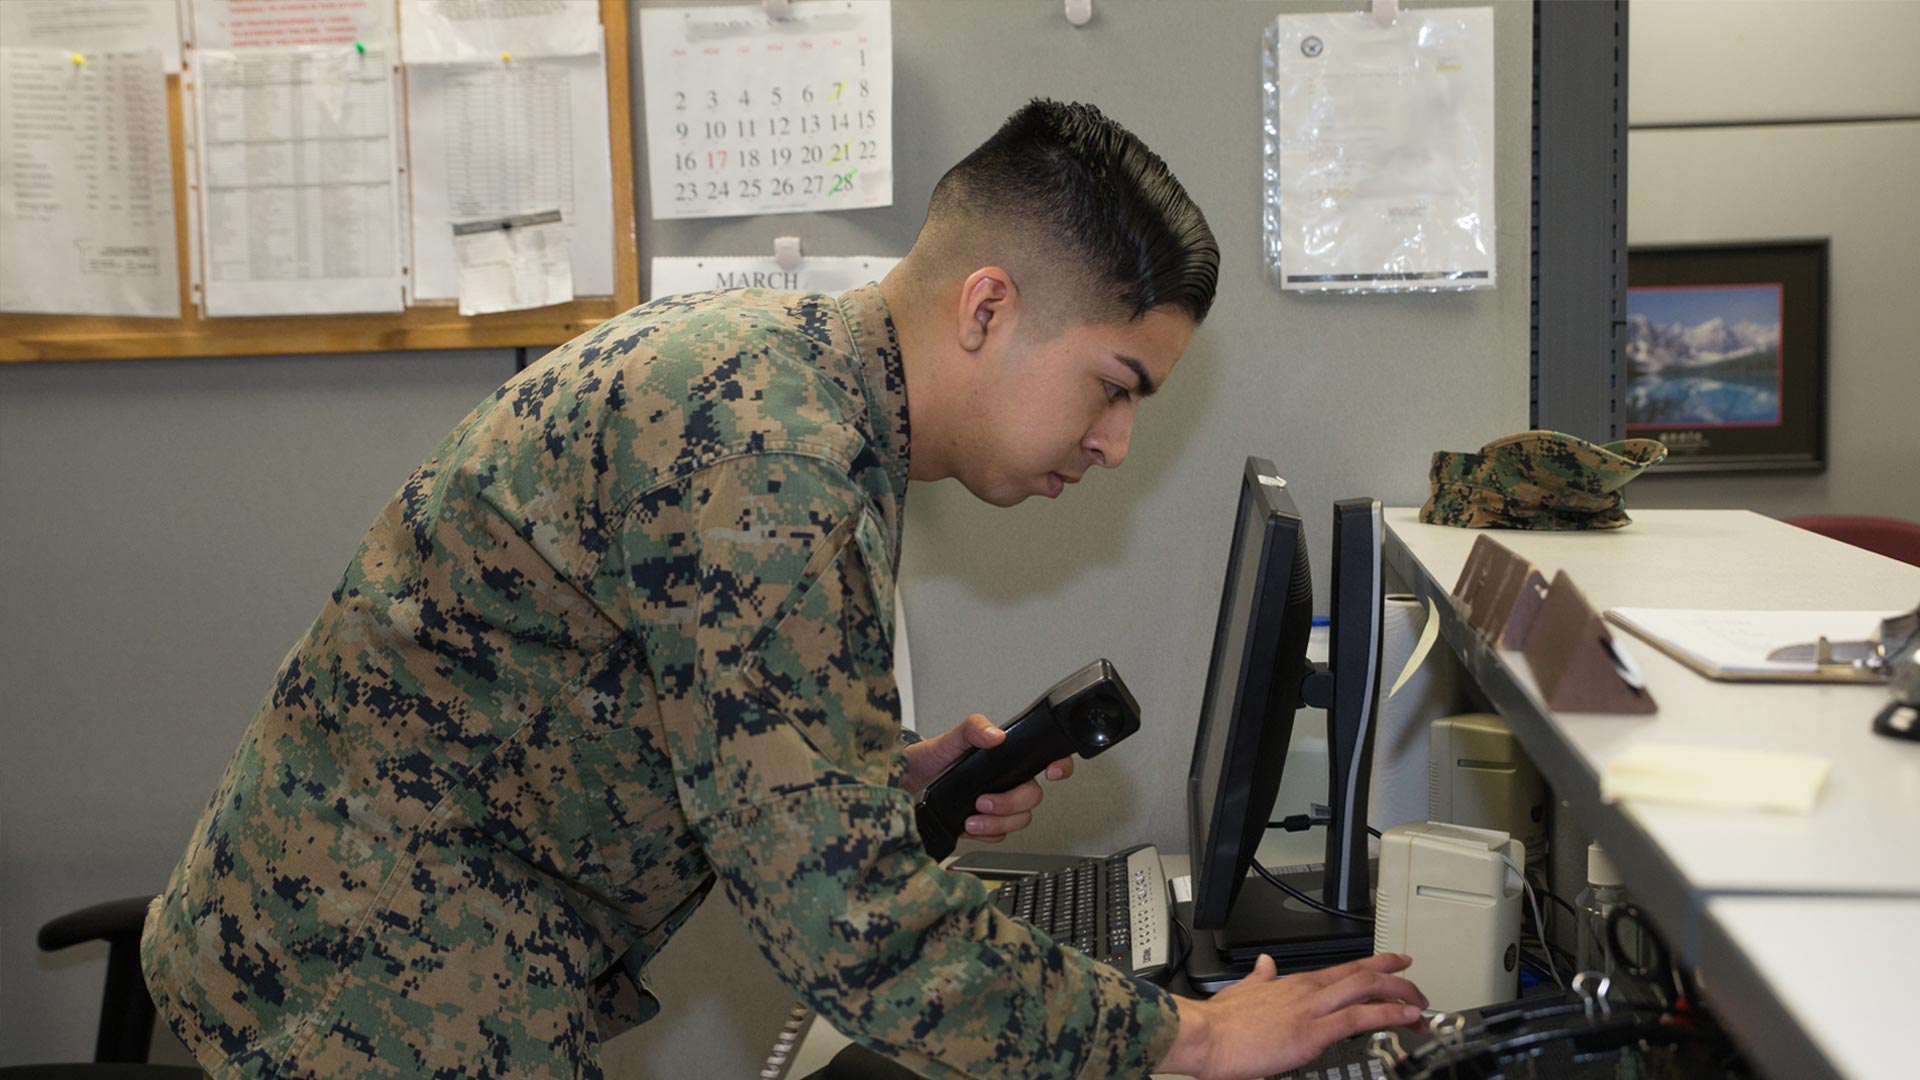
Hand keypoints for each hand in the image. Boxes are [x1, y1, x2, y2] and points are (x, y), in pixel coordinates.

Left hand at [900, 713, 1074, 841]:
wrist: (904, 785)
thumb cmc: (928, 759)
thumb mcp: (948, 739)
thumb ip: (971, 729)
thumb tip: (996, 735)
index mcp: (1004, 757)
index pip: (1044, 757)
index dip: (1059, 765)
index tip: (1051, 772)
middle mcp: (1006, 779)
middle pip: (1033, 796)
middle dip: (1011, 804)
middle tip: (983, 801)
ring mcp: (998, 802)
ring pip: (1020, 819)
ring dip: (998, 822)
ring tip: (971, 819)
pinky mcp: (987, 823)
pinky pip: (1001, 834)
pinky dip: (987, 833)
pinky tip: (968, 825)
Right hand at [1158, 953, 1427, 1079]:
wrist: (1205, 1036)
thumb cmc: (1219, 1024)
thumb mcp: (1241, 992)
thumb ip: (1258, 979)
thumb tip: (1264, 966)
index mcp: (1292, 985)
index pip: (1341, 970)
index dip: (1372, 966)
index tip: (1394, 964)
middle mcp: (1307, 991)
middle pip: (1362, 975)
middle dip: (1396, 981)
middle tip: (1417, 990)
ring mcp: (1312, 1008)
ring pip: (1367, 989)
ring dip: (1400, 997)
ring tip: (1421, 1008)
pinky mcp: (1313, 1031)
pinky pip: (1360, 1017)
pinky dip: (1388, 1015)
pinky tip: (1405, 1018)